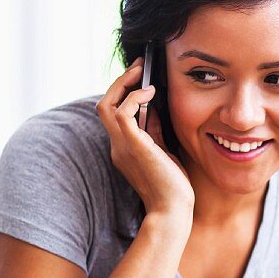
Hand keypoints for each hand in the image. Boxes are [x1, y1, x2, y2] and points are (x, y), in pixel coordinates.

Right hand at [95, 57, 194, 228]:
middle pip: (104, 106)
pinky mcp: (133, 146)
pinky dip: (135, 98)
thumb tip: (155, 106)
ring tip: (142, 72)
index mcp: (124, 149)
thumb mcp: (163, 151)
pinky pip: (123, 112)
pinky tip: (151, 92)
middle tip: (139, 67)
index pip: (114, 115)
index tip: (141, 80)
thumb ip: (155, 130)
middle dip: (120, 83)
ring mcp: (122, 147)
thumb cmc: (172, 186)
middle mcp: (117, 147)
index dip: (124, 95)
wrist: (173, 210)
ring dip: (124, 84)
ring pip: (107, 105)